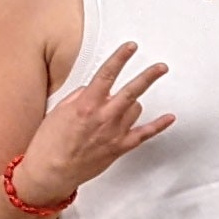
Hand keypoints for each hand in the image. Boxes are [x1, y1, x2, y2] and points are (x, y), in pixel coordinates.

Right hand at [10, 41, 173, 204]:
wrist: (50, 172)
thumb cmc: (49, 144)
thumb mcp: (59, 111)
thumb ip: (79, 96)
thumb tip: (92, 89)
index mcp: (86, 105)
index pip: (107, 74)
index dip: (121, 58)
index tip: (131, 47)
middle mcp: (103, 117)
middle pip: (132, 90)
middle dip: (149, 76)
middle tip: (161, 67)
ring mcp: (114, 133)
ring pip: (136, 109)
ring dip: (132, 104)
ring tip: (121, 106)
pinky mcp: (119, 148)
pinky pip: (145, 134)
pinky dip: (159, 126)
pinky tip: (169, 118)